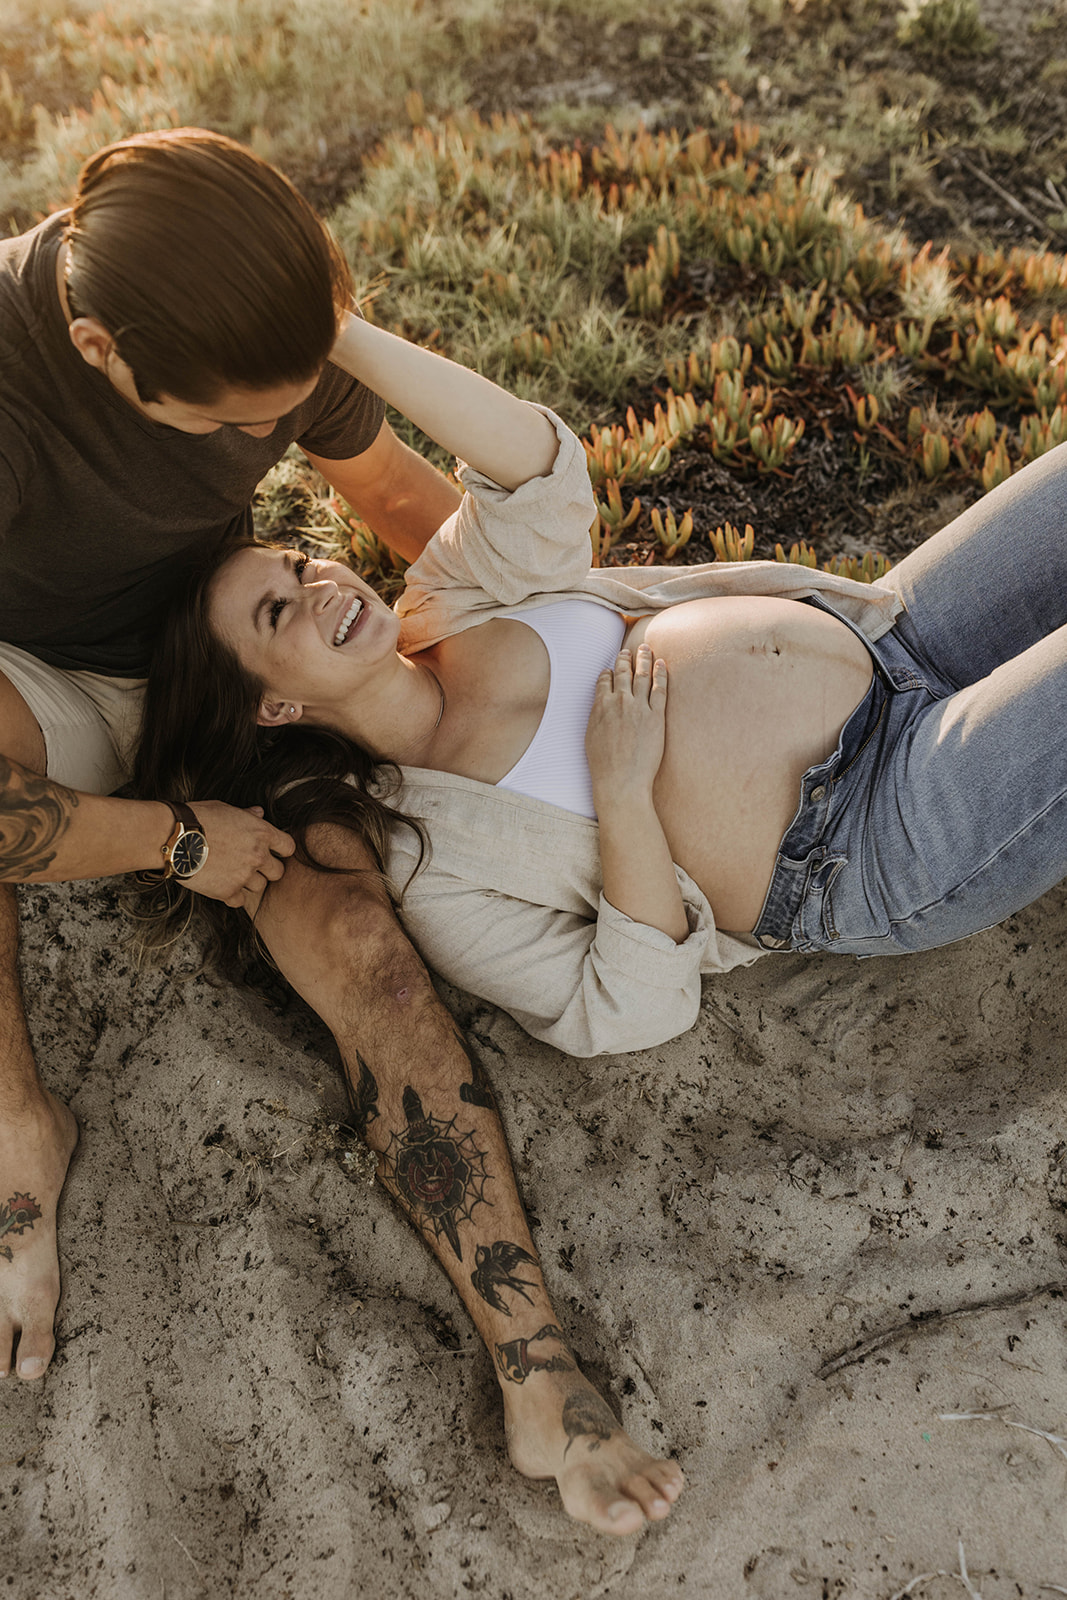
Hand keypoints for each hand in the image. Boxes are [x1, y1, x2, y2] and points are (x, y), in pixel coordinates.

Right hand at [184, 801, 294, 911]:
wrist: (175, 838)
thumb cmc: (198, 819)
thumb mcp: (226, 809)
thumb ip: (247, 815)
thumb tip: (258, 813)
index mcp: (262, 833)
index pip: (288, 847)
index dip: (281, 851)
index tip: (272, 852)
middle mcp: (258, 856)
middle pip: (278, 873)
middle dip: (267, 870)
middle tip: (250, 865)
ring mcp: (244, 875)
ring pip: (259, 887)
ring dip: (248, 883)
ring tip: (230, 873)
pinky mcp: (227, 891)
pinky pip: (240, 900)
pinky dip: (232, 895)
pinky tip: (221, 884)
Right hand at [585, 644, 667, 809]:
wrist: (621, 781)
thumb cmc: (603, 764)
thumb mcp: (590, 736)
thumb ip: (596, 715)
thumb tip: (600, 704)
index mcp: (600, 705)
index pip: (605, 679)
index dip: (609, 671)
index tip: (613, 667)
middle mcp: (619, 702)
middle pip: (624, 672)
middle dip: (627, 658)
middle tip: (630, 649)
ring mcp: (638, 708)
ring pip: (642, 675)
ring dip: (644, 659)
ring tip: (647, 649)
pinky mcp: (656, 717)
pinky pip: (660, 689)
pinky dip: (661, 674)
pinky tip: (662, 664)